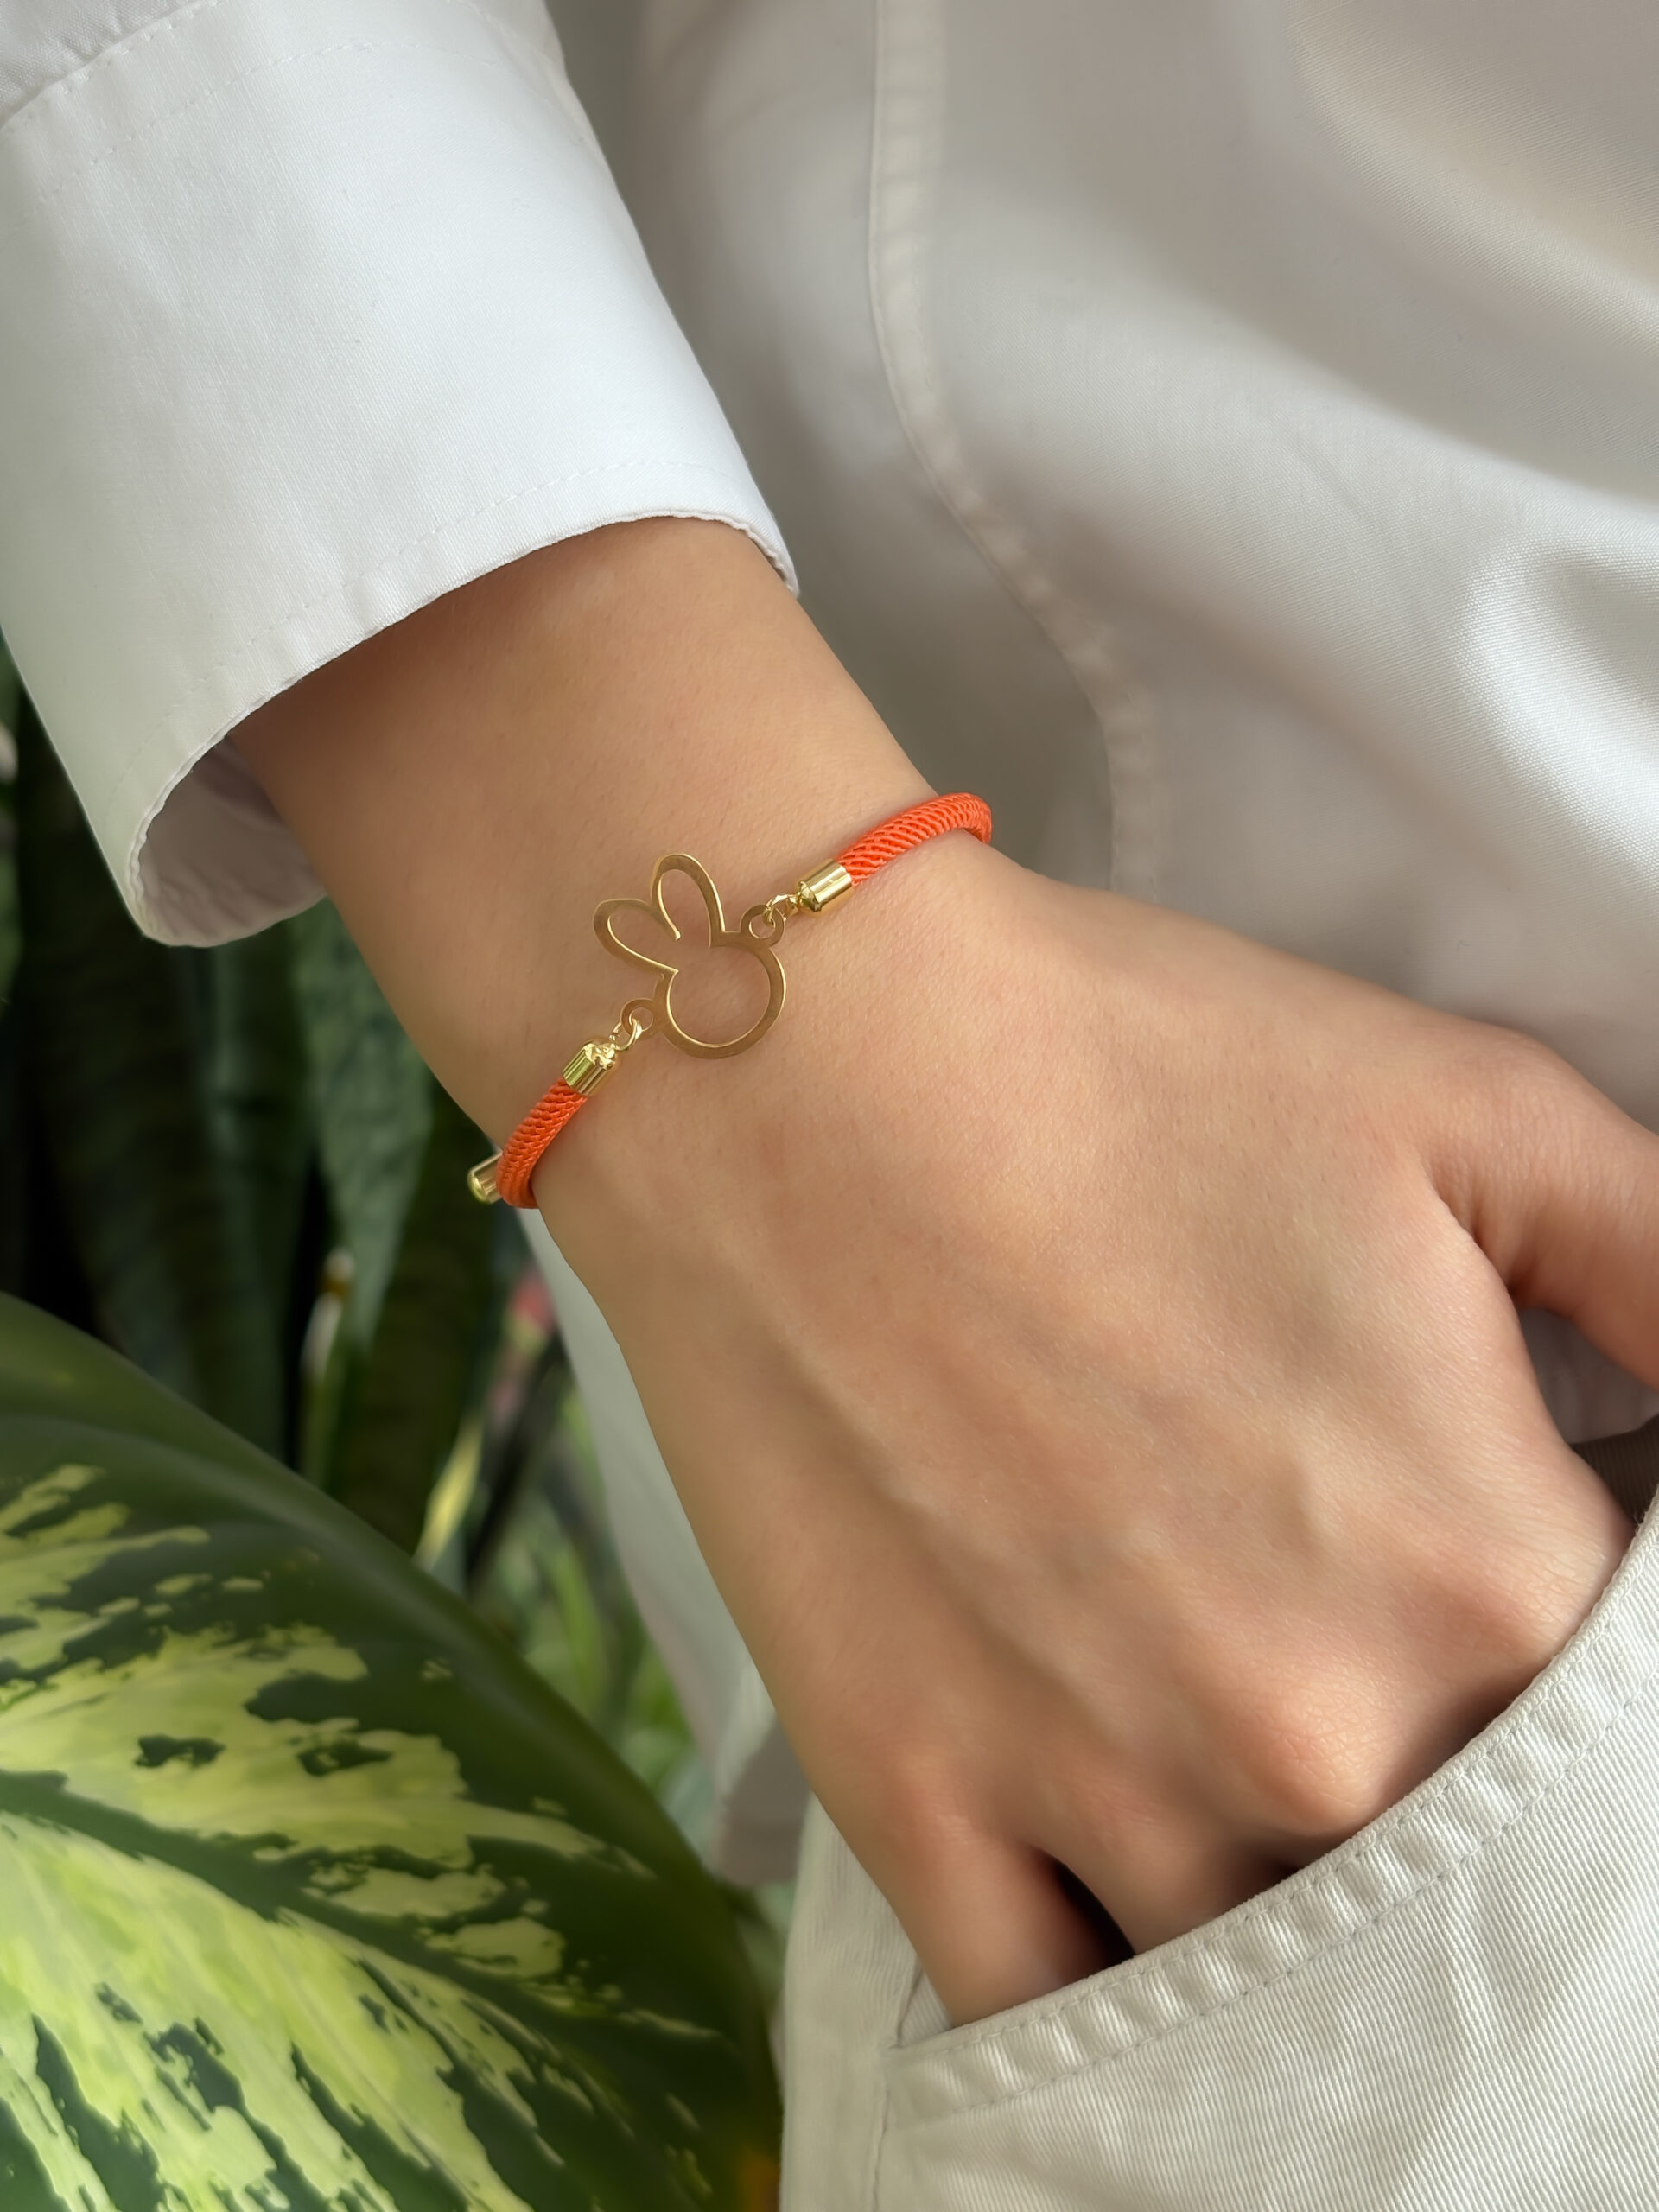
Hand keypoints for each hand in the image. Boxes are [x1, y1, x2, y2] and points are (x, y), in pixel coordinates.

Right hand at [238, 517, 1646, 2028]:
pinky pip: (1047, 2004)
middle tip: (1330, 1600)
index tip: (1482, 1542)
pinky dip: (1102, 1978)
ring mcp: (1101, 1795)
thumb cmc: (1131, 1061)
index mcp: (1484, 1573)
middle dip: (1435, 1752)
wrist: (793, 1065)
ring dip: (1279, 1867)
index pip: (1627, 1733)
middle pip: (1456, 1858)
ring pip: (1273, 1959)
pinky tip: (1116, 1885)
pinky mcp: (916, 1803)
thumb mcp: (1478, 1112)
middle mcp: (1316, 1740)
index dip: (1564, 1631)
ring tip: (1219, 1705)